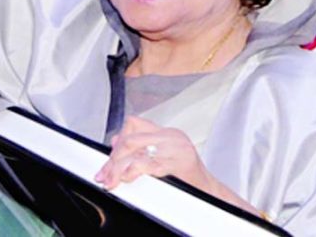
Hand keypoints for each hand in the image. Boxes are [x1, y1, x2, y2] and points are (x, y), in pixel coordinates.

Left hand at [96, 117, 214, 191]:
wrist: (211, 192)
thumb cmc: (188, 177)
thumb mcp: (164, 157)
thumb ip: (143, 147)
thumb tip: (115, 140)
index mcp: (167, 132)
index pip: (134, 123)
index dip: (118, 139)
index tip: (111, 157)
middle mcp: (171, 136)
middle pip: (130, 138)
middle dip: (113, 158)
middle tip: (104, 174)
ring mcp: (175, 148)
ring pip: (134, 149)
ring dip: (117, 167)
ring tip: (111, 180)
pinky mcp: (178, 163)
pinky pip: (148, 163)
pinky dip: (133, 170)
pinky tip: (127, 178)